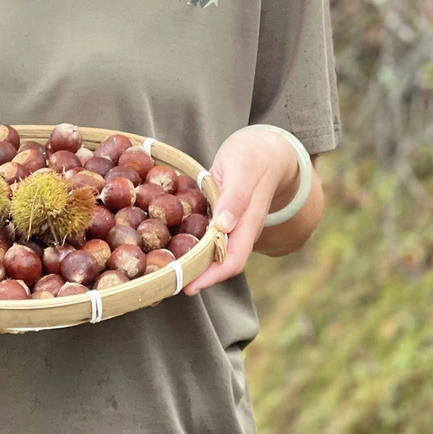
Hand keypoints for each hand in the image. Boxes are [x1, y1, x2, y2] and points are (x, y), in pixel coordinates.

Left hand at [182, 127, 298, 295]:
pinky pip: (205, 233)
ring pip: (211, 250)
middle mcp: (239, 228)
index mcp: (248, 222)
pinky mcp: (220, 213)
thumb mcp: (243, 168)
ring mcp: (230, 222)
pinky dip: (189, 240)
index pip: (232, 260)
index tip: (188, 286)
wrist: (268, 148)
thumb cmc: (254, 155)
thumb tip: (225, 226)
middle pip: (219, 262)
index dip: (211, 276)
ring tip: (164, 267)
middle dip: (196, 275)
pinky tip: (168, 240)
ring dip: (191, 260)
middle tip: (166, 281)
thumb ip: (236, 197)